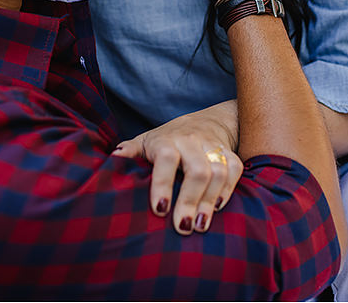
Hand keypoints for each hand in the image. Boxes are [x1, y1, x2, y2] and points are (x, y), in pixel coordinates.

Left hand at [112, 101, 242, 234]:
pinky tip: (219, 207)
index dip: (163, 184)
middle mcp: (190, 141)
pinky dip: (229, 188)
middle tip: (184, 227)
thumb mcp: (146, 141)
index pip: (166, 158)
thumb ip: (130, 151)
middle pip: (197, 170)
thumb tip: (112, 160)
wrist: (205, 121)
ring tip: (201, 225)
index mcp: (166, 140)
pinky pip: (235, 168)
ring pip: (218, 171)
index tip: (159, 210)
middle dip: (191, 201)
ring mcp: (212, 146)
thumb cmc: (168, 139)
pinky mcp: (229, 152)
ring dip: (211, 200)